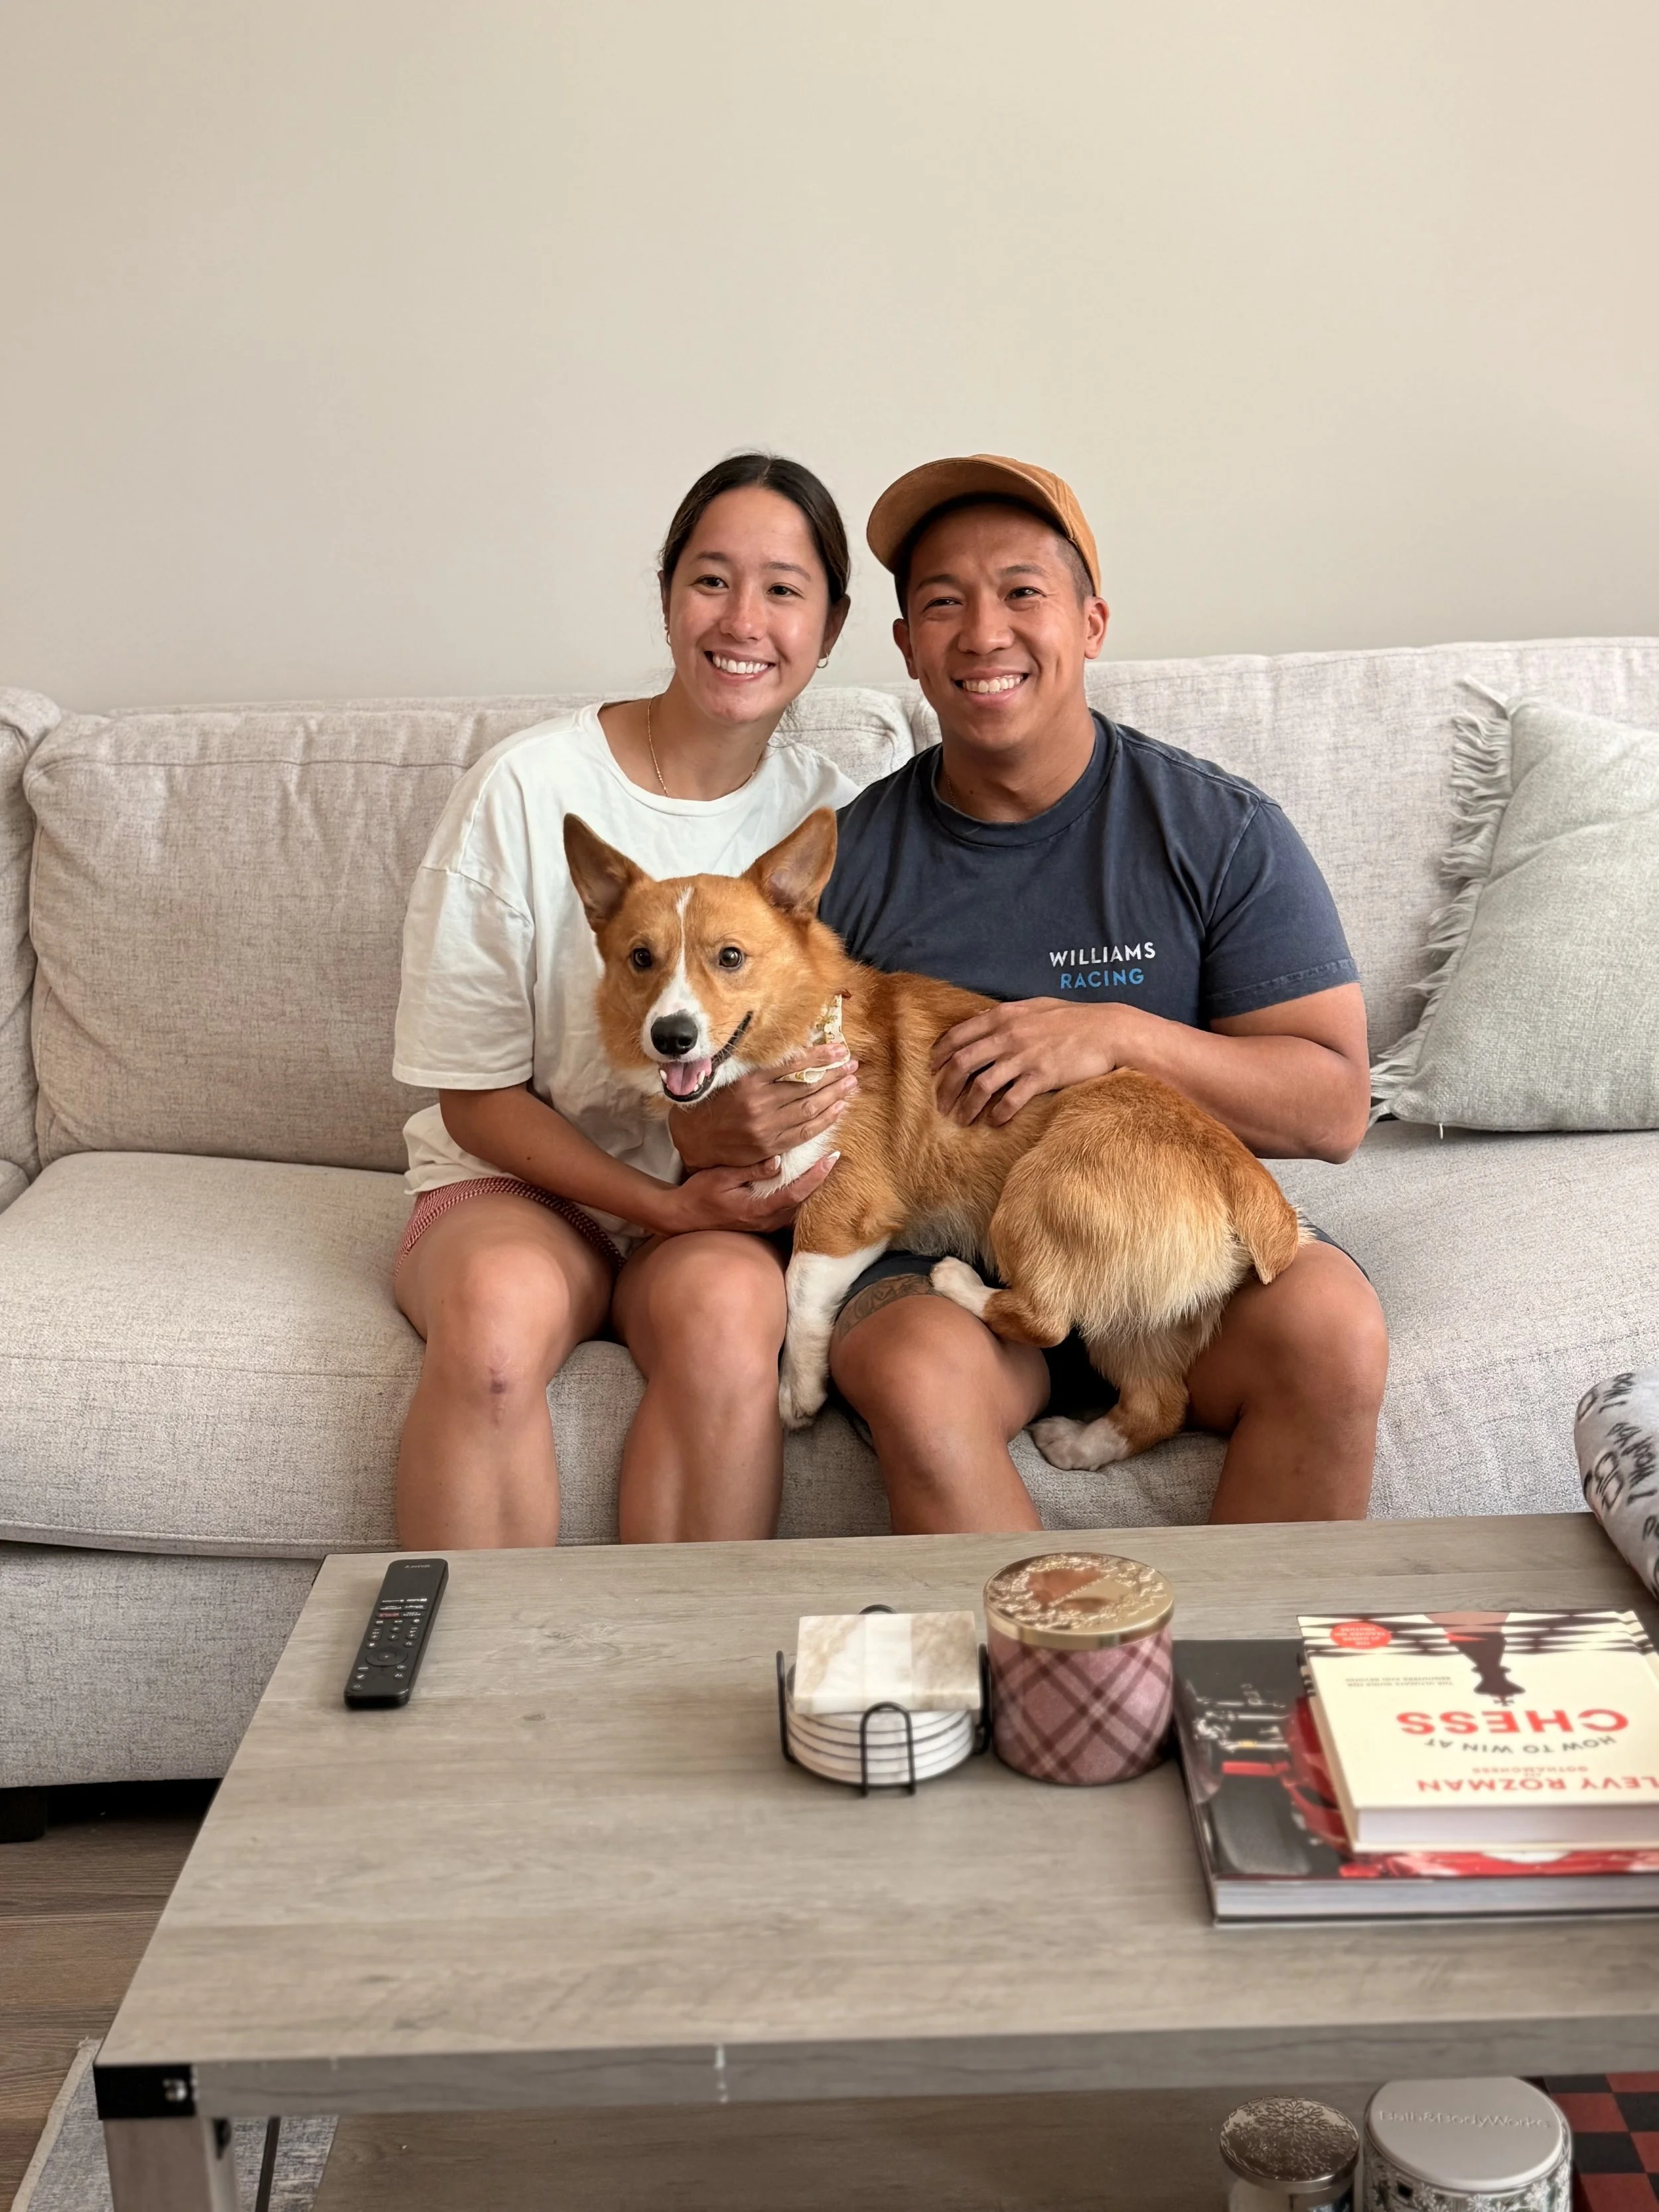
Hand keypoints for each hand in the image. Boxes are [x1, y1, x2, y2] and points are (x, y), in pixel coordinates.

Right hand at [656, 1150, 839, 1235]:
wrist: (682, 1217)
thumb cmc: (698, 1194)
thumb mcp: (721, 1177)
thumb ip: (750, 1169)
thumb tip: (778, 1161)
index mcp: (757, 1209)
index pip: (796, 1193)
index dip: (817, 1176)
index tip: (832, 1158)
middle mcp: (766, 1221)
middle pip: (804, 1203)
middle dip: (822, 1181)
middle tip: (837, 1157)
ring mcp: (765, 1225)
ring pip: (798, 1208)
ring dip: (813, 1188)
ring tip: (826, 1166)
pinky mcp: (762, 1224)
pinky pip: (788, 1210)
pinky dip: (801, 1195)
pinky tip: (807, 1181)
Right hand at [668, 1045, 857, 1169]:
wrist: (693, 1140)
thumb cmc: (714, 1103)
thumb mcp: (732, 1077)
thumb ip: (761, 1068)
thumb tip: (797, 1053)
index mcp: (749, 1082)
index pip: (793, 1065)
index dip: (820, 1057)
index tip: (839, 1049)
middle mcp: (759, 1105)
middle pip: (807, 1087)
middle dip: (834, 1075)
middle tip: (852, 1064)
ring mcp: (766, 1129)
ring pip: (810, 1109)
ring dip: (835, 1095)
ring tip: (851, 1083)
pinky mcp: (770, 1147)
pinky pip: (805, 1133)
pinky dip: (825, 1120)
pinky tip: (839, 1108)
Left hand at [931, 999, 1127, 1124]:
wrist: (1110, 1031)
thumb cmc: (1074, 1019)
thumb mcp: (1036, 1007)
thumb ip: (1007, 1014)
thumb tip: (981, 1019)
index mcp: (1003, 1016)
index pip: (957, 1036)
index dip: (938, 1056)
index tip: (931, 1071)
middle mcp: (1008, 1035)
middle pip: (961, 1063)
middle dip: (944, 1087)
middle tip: (939, 1104)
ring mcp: (1024, 1056)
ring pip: (980, 1085)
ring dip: (966, 1106)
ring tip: (961, 1120)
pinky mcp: (1042, 1077)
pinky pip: (1010, 1100)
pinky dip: (998, 1114)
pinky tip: (994, 1122)